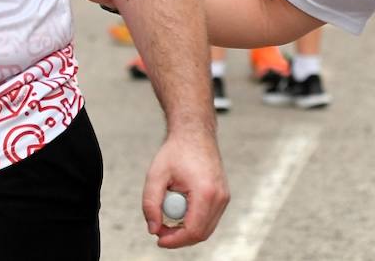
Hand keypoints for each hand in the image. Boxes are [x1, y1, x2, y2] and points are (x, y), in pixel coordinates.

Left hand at [142, 127, 229, 247]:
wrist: (195, 133)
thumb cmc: (176, 151)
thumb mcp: (156, 175)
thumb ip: (150, 204)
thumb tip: (153, 229)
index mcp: (206, 192)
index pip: (193, 230)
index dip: (174, 240)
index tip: (158, 238)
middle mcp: (220, 197)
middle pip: (201, 234)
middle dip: (179, 238)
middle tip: (159, 229)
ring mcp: (224, 197)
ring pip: (206, 229)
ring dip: (186, 230)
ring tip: (167, 215)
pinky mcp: (223, 196)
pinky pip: (209, 219)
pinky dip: (194, 221)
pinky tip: (180, 208)